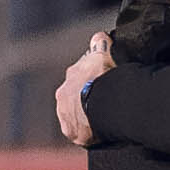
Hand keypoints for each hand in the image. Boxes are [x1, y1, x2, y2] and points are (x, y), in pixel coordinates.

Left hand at [56, 31, 112, 146]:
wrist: (103, 102)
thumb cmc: (105, 76)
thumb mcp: (104, 52)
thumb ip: (100, 43)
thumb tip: (99, 36)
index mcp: (72, 75)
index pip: (81, 76)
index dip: (93, 79)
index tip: (104, 82)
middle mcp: (63, 95)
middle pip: (75, 97)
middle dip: (86, 99)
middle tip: (104, 102)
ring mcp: (66, 115)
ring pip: (76, 115)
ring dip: (85, 117)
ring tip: (103, 119)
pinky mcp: (72, 133)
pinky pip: (81, 133)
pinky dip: (89, 133)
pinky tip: (100, 132)